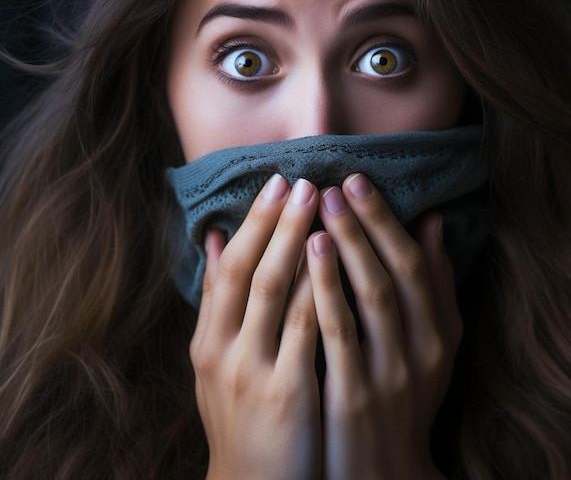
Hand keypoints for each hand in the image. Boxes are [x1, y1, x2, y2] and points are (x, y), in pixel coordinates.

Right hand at [190, 175, 322, 479]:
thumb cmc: (242, 412)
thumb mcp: (217, 359)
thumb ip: (217, 301)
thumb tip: (211, 239)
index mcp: (208, 339)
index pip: (226, 267)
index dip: (252, 223)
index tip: (276, 184)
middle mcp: (222, 349)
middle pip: (248, 269)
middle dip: (275, 222)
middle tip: (301, 180)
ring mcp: (252, 371)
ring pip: (275, 292)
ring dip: (298, 242)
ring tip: (322, 204)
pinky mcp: (286, 393)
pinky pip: (306, 330)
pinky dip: (320, 289)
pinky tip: (339, 259)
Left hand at [307, 173, 460, 479]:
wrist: (383, 472)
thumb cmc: (406, 398)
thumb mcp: (435, 346)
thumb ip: (435, 286)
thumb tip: (432, 223)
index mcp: (437, 334)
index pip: (414, 265)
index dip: (385, 221)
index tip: (357, 181)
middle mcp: (419, 351)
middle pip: (392, 275)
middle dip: (364, 225)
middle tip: (333, 184)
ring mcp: (388, 375)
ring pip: (368, 300)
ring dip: (345, 250)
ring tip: (318, 210)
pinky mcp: (354, 399)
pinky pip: (337, 337)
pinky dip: (322, 294)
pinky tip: (304, 259)